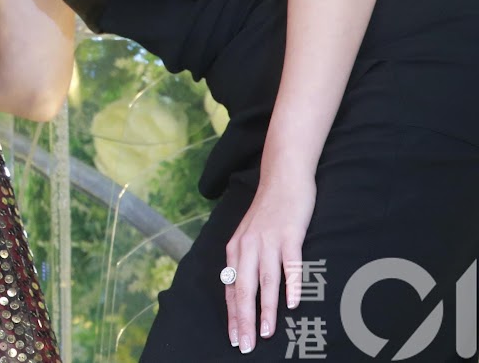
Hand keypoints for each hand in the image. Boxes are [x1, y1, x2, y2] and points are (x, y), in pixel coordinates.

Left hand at [225, 176, 314, 352]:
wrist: (282, 177)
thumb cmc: (268, 212)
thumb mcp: (249, 237)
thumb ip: (247, 262)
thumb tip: (246, 293)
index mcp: (236, 249)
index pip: (230, 288)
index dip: (232, 316)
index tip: (235, 339)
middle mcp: (247, 246)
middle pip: (243, 289)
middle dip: (244, 320)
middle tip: (246, 345)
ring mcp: (269, 240)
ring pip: (265, 280)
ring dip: (266, 308)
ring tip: (267, 332)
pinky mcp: (290, 234)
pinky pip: (290, 263)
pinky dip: (291, 284)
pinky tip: (292, 303)